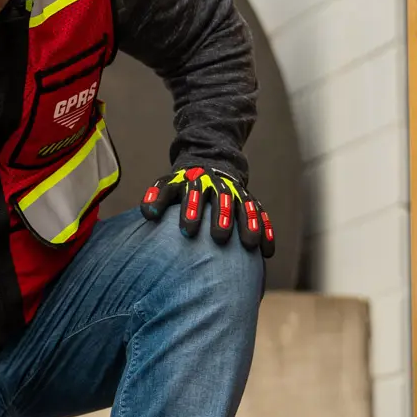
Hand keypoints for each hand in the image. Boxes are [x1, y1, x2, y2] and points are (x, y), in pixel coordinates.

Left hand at [141, 165, 274, 256]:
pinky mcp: (250, 201)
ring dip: (248, 224)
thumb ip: (156, 197)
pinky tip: (267, 252)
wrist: (209, 164)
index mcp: (195, 181)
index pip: (193, 192)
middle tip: (218, 238)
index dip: (191, 210)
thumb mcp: (168, 185)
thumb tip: (148, 214)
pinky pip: (260, 215)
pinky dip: (266, 231)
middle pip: (222, 198)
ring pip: (245, 205)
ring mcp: (237, 192)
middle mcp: (218, 184)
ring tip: (248, 244)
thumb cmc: (182, 185)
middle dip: (221, 217)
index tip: (187, 231)